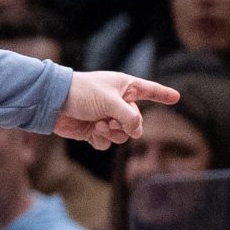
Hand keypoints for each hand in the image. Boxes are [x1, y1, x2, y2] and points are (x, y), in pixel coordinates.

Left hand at [54, 71, 178, 150]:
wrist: (53, 103)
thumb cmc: (82, 93)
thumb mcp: (111, 102)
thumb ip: (130, 118)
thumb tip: (137, 133)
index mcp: (124, 87)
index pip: (149, 90)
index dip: (162, 94)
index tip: (176, 98)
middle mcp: (117, 102)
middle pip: (135, 122)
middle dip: (125, 125)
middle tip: (110, 120)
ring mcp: (106, 117)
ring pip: (122, 135)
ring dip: (112, 133)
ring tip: (98, 125)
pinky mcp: (93, 130)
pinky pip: (107, 142)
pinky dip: (100, 140)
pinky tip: (90, 132)